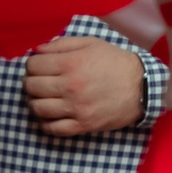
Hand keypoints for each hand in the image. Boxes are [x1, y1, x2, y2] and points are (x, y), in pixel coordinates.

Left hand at [24, 35, 145, 135]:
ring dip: (35, 102)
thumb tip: (36, 50)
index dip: (31, 65)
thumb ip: (61, 45)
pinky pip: (53, 129)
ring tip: (42, 98)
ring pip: (38, 108)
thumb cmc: (114, 62)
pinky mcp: (83, 125)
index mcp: (71, 64)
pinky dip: (45, 123)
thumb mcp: (90, 44)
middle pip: (32, 87)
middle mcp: (70, 86)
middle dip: (30, 82)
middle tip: (38, 81)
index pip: (33, 65)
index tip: (37, 66)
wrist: (141, 86)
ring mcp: (76, 108)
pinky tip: (49, 115)